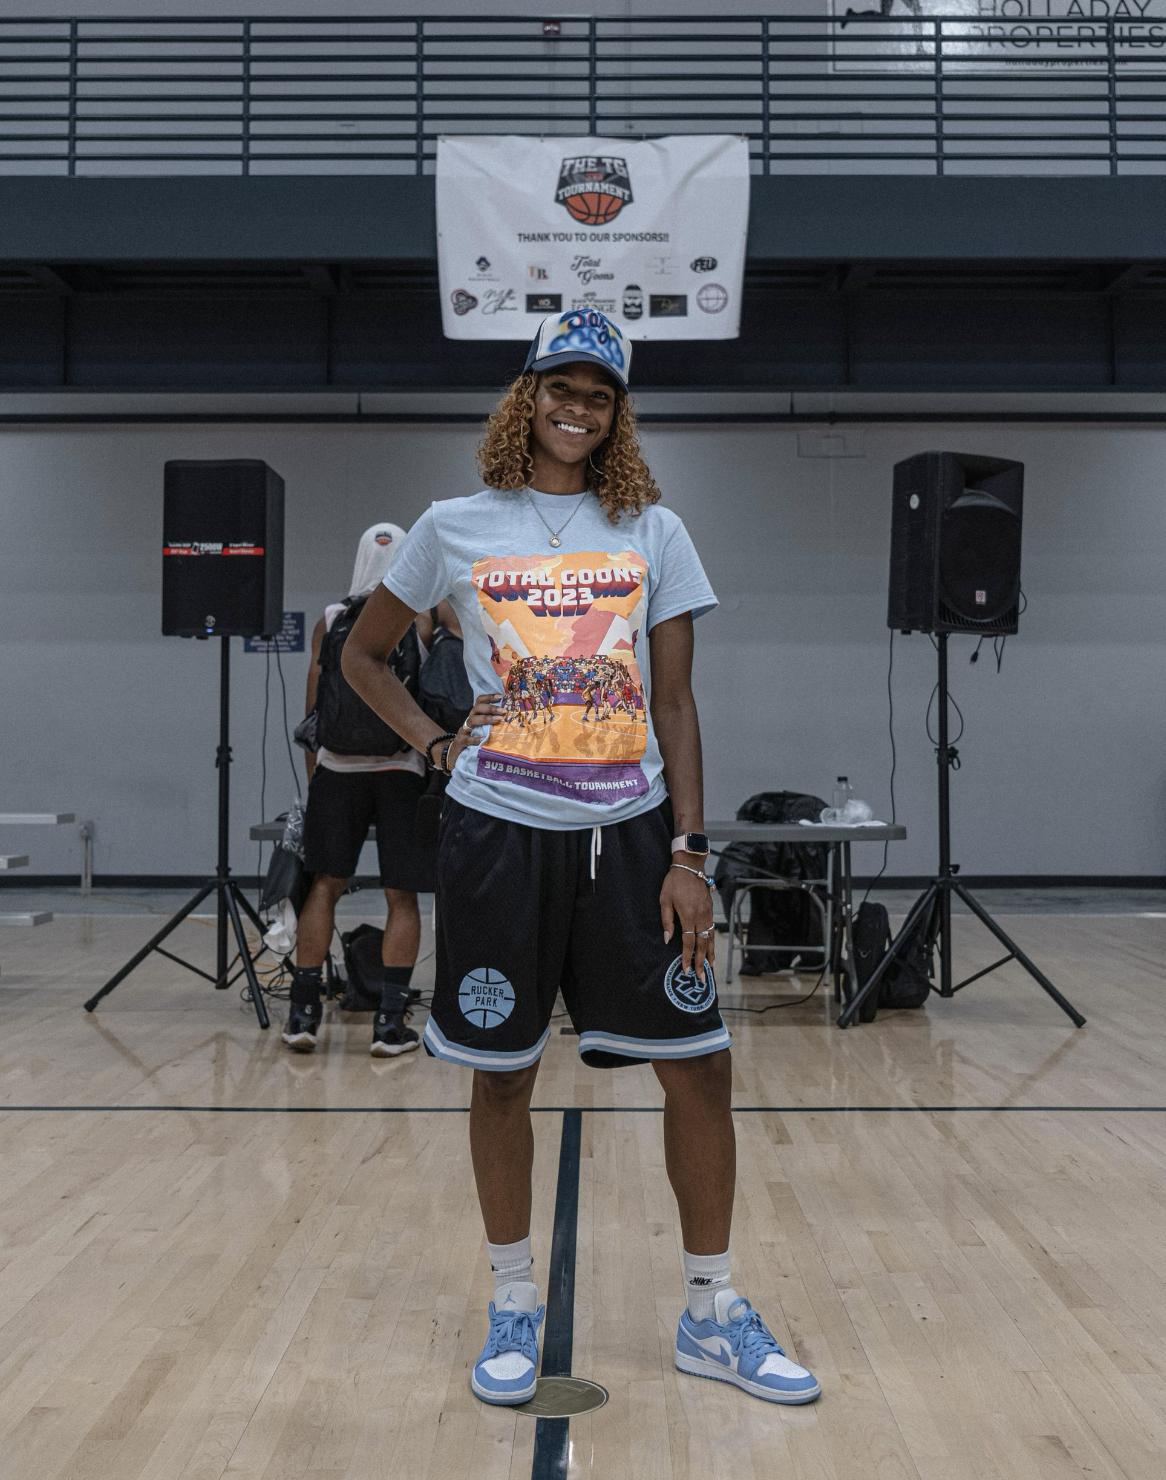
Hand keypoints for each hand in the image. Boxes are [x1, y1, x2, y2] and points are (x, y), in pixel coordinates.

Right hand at [446, 692, 504, 767]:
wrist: (455, 753)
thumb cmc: (473, 739)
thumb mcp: (482, 729)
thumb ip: (491, 723)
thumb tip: (508, 718)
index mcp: (474, 715)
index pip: (479, 701)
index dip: (489, 697)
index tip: (501, 696)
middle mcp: (469, 720)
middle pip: (477, 708)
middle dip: (491, 708)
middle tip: (504, 711)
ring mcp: (464, 730)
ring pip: (472, 720)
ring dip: (486, 719)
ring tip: (498, 720)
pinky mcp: (461, 741)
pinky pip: (467, 739)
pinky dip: (474, 739)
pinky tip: (482, 739)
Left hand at [660, 865, 715, 979]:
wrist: (690, 867)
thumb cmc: (674, 883)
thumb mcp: (664, 900)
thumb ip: (666, 921)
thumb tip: (667, 939)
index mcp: (688, 916)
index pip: (688, 942)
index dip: (687, 957)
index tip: (686, 970)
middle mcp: (701, 917)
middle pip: (702, 944)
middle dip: (701, 962)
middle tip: (701, 977)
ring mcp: (708, 914)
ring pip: (710, 938)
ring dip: (710, 954)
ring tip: (710, 968)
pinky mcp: (710, 910)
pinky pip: (713, 930)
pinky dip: (713, 942)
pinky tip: (712, 949)